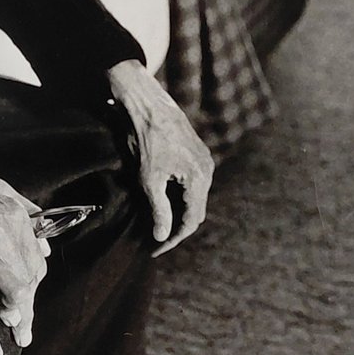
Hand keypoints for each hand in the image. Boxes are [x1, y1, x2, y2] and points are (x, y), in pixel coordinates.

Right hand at [0, 136, 48, 354]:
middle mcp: (0, 230)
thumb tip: (45, 245)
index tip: (26, 296)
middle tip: (21, 323)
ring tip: (15, 333)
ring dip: (16, 319)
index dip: (33, 283)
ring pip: (12, 295)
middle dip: (28, 305)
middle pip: (29, 280)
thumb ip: (24, 212)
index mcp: (11, 213)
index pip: (36, 259)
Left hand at [107, 59, 213, 255]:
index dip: (173, 239)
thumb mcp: (148, 179)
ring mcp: (203, 160)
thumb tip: (162, 236)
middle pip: (195, 211)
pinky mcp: (195, 153)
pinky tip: (163, 202)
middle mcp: (207, 170)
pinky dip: (179, 198)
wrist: (146, 104)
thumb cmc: (146, 139)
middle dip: (177, 229)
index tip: (155, 250)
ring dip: (178, 213)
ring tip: (158, 225)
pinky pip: (192, 184)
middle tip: (156, 242)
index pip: (190, 220)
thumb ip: (158, 210)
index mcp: (199, 178)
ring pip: (194, 198)